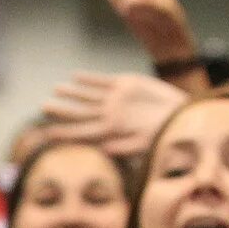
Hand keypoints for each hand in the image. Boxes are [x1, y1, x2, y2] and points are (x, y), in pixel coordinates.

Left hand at [38, 72, 189, 158]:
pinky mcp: (127, 84)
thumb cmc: (168, 132)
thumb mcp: (149, 142)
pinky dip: (89, 79)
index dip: (65, 133)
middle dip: (62, 111)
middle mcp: (111, 115)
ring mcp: (117, 99)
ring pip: (88, 96)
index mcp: (112, 130)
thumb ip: (126, 146)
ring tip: (56, 89)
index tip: (47, 134)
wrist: (185, 113)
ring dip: (72, 93)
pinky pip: (103, 81)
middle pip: (81, 113)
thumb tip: (105, 151)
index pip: (83, 133)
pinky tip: (75, 76)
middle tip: (43, 107)